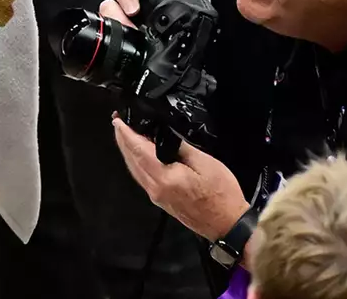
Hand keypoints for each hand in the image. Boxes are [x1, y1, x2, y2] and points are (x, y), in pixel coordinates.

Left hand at [112, 118, 250, 242]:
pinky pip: (142, 177)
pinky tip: (139, 155)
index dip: (126, 134)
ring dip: (128, 151)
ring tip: (125, 134)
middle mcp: (154, 188)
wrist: (229, 226)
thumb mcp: (205, 164)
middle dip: (123, 140)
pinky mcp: (161, 201)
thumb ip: (181, 148)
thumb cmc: (221, 193)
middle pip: (132, 161)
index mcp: (163, 178)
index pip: (138, 150)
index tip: (117, 119)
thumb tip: (163, 135)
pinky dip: (137, 163)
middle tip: (118, 122)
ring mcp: (156, 197)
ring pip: (135, 170)